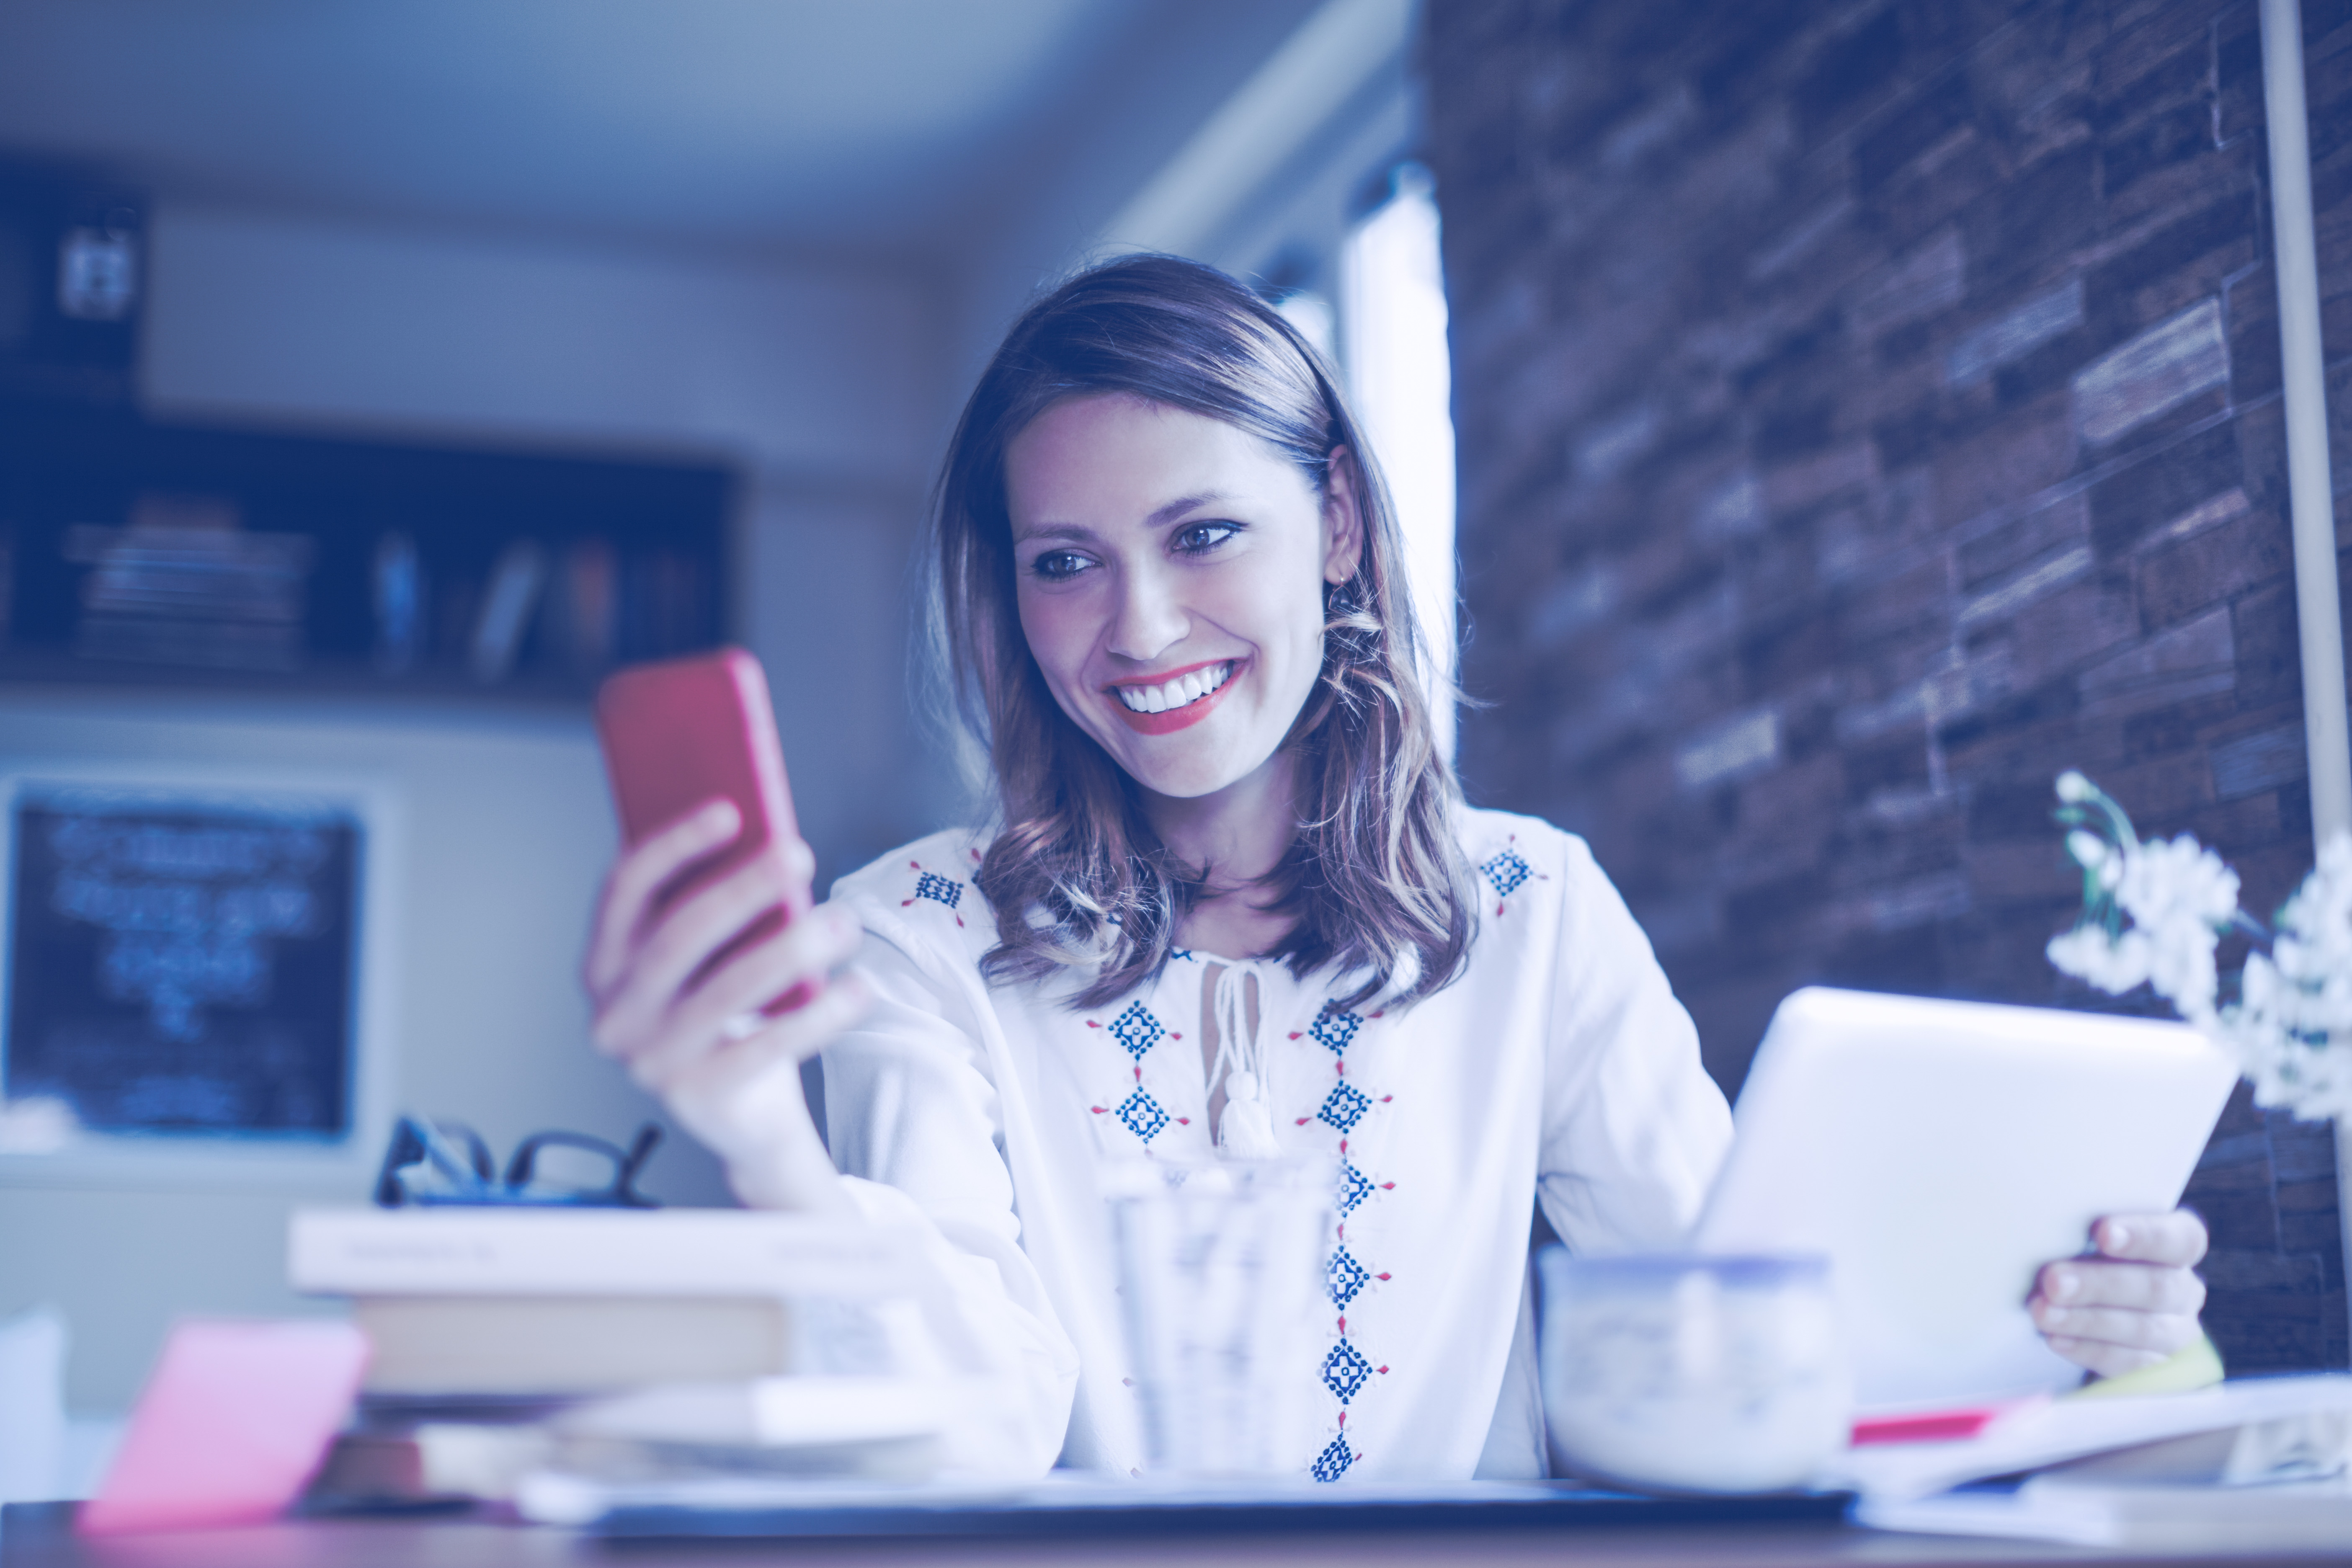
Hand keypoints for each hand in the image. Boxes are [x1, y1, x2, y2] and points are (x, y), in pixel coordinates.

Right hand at [584, 799, 868, 1210]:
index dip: (674, 845)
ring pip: (727, 990)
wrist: (740, 1115)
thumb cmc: (723, 1014)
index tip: (729, 810)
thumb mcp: (706, 959)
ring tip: (845, 922)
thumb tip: (764, 838)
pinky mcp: (697, 1098)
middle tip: (798, 853)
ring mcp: (650, 1061)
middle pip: (679, 935)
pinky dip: (819, 1014)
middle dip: (742, 888)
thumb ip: (713, 905)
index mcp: (604, 962)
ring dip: (792, 948)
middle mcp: (614, 1012)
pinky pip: (766, 1046)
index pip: (625, 889)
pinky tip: (859, 986)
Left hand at [2029, 1210, 2208, 1377]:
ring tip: (2042, 1312)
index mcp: (2179, 1246)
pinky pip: (2127, 1363)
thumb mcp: (2089, 1237)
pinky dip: (2087, 1349)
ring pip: (2142, 1329)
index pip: (2182, 1238)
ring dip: (2087, 1321)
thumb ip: (2083, 1230)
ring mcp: (2175, 1332)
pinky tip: (2055, 1339)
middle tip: (2053, 1280)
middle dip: (2100, 1284)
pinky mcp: (2156, 1368)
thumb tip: (2044, 1222)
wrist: (2086, 1307)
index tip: (2102, 1232)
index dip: (2145, 1235)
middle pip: (2157, 1287)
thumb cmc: (2084, 1253)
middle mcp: (2184, 1289)